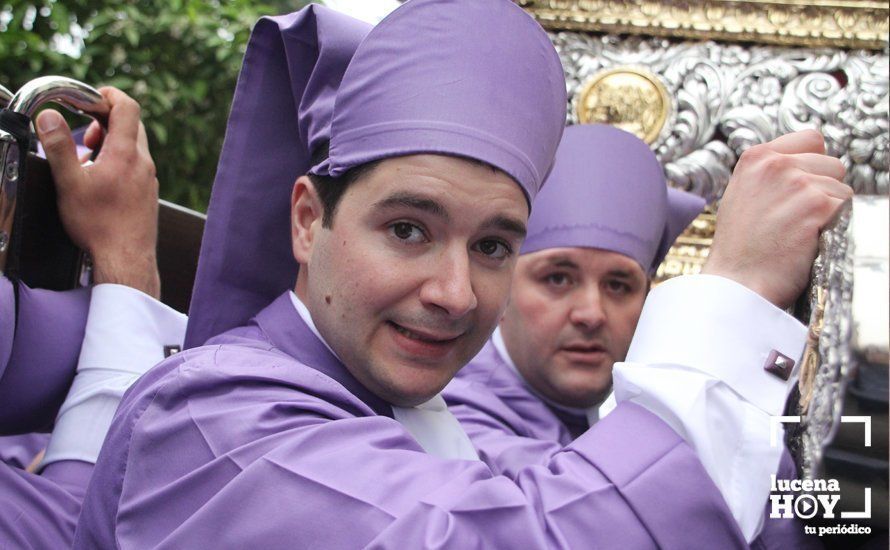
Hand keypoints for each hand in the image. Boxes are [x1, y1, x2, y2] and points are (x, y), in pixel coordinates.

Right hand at [35, 87, 160, 298]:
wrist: (126, 260)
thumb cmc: (99, 225)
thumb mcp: (69, 183)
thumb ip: (58, 147)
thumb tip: (48, 116)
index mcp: (126, 154)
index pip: (128, 107)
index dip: (109, 96)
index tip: (91, 98)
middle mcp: (144, 163)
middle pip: (131, 125)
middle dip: (105, 121)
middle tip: (83, 136)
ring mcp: (149, 179)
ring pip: (134, 147)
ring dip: (110, 143)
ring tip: (87, 160)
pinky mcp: (149, 194)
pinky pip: (136, 167)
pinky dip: (118, 162)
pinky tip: (100, 181)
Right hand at [703, 130, 851, 309]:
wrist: (737, 282)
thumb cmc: (739, 248)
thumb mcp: (742, 195)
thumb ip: (770, 175)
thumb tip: (805, 168)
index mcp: (756, 158)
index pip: (810, 139)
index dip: (812, 165)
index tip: (799, 191)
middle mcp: (777, 164)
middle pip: (832, 165)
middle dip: (822, 191)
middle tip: (795, 220)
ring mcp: (798, 184)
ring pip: (842, 189)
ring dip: (829, 213)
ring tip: (799, 233)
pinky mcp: (818, 206)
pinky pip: (848, 209)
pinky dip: (835, 228)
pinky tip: (808, 242)